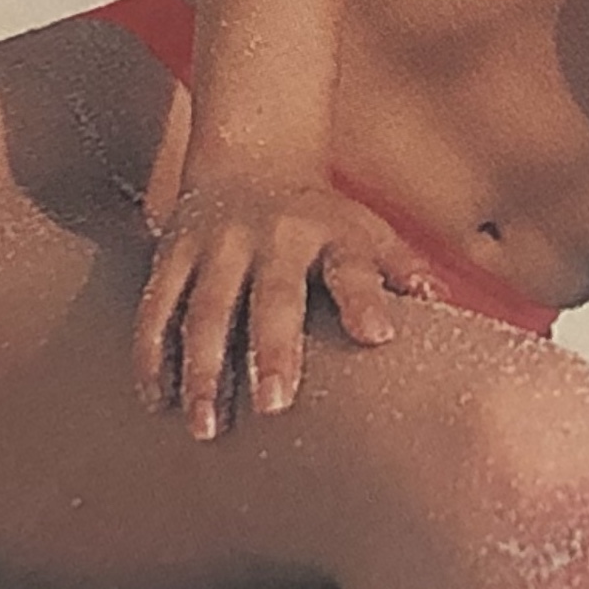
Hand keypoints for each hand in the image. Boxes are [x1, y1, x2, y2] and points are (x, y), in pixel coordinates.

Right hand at [132, 173, 437, 437]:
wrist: (249, 160)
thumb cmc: (323, 221)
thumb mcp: (367, 233)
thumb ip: (398, 270)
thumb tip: (436, 300)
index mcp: (329, 234)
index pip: (351, 268)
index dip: (364, 300)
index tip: (378, 336)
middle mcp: (271, 237)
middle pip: (271, 296)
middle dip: (272, 349)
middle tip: (274, 405)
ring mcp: (216, 245)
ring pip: (203, 308)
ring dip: (201, 368)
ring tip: (206, 427)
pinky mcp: (171, 254)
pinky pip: (156, 308)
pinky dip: (152, 354)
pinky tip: (157, 402)